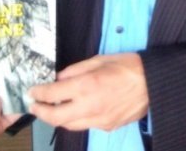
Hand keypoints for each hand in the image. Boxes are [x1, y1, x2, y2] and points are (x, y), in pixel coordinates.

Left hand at [29, 53, 148, 131]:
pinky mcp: (108, 127)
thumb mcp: (100, 59)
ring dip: (58, 118)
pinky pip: (86, 125)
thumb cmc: (128, 65)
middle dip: (41, 112)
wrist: (153, 83)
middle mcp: (89, 106)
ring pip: (69, 125)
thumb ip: (76, 69)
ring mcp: (99, 120)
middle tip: (34, 105)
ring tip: (53, 108)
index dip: (38, 93)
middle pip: (56, 117)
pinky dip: (78, 118)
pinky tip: (78, 109)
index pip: (53, 94)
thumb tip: (60, 78)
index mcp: (86, 85)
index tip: (31, 92)